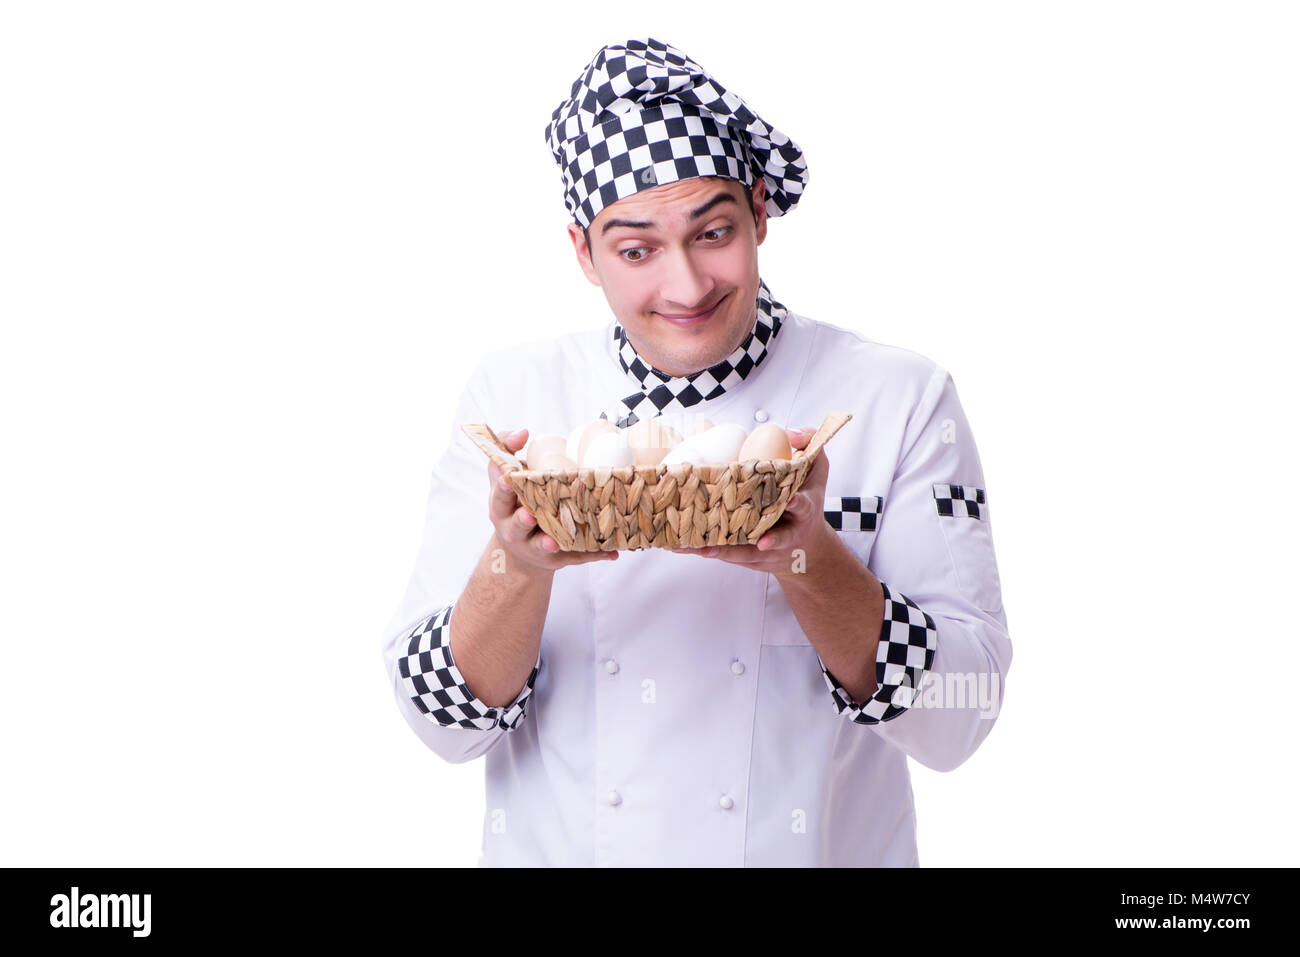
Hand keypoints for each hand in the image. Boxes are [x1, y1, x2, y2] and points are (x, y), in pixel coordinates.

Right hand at [487, 428, 618, 574]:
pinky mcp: (557, 560)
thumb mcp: (505, 480)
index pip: (499, 495)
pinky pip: (576, 557)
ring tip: (554, 542)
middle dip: (521, 521)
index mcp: (502, 507)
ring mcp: (535, 547)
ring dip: (547, 544)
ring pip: (542, 547)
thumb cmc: (516, 504)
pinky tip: (611, 552)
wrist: (520, 552)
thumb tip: (522, 432)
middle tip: (529, 515)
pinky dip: (593, 554)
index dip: (502, 487)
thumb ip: (507, 451)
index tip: (507, 478)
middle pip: (516, 525)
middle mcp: (515, 529)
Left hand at [670, 427, 832, 573]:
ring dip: (721, 549)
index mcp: (804, 509)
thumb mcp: (816, 470)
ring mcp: (766, 549)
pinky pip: (724, 555)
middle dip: (768, 540)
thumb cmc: (807, 499)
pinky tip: (682, 545)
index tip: (791, 503)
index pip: (803, 505)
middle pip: (776, 538)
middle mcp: (787, 533)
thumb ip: (810, 445)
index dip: (797, 504)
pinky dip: (705, 550)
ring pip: (744, 552)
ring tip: (695, 545)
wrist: (806, 547)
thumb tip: (791, 433)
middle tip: (759, 542)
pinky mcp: (748, 559)